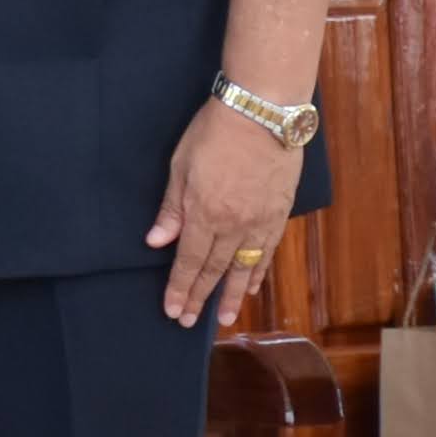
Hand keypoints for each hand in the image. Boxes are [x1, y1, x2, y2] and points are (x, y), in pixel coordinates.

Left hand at [147, 98, 308, 326]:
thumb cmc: (214, 134)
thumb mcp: (180, 167)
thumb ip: (171, 209)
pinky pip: (266, 251)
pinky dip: (257, 272)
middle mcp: (232, 225)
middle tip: (189, 322)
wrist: (262, 114)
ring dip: (230, 294)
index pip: (188, 262)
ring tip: (224, 318)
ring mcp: (258, 221)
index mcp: (203, 214)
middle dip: (199, 297)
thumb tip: (157, 241)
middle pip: (213, 270)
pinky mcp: (278, 213)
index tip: (172, 311)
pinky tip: (250, 286)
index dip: (180, 289)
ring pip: (242, 268)